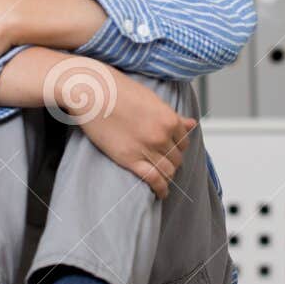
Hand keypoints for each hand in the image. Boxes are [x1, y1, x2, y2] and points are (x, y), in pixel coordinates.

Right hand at [55, 63, 196, 199]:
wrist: (93, 92)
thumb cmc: (119, 90)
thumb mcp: (151, 99)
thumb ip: (172, 115)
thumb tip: (191, 123)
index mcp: (169, 118)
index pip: (184, 142)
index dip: (178, 148)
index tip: (172, 151)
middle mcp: (162, 135)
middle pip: (177, 158)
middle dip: (173, 162)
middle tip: (165, 164)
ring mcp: (147, 148)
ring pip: (168, 171)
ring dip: (168, 177)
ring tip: (163, 180)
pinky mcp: (130, 159)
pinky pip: (153, 179)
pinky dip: (160, 189)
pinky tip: (161, 193)